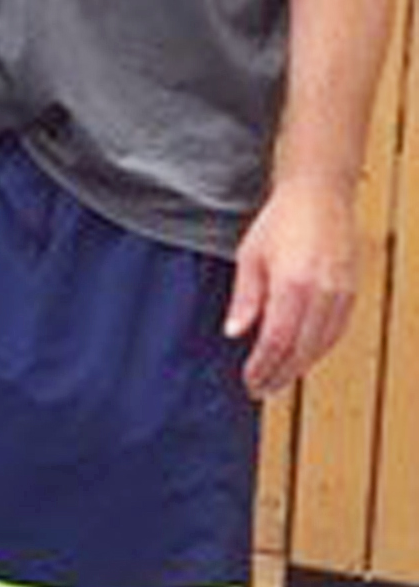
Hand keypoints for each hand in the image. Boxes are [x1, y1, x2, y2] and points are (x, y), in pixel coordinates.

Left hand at [226, 177, 358, 396]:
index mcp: (292, 284)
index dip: (263, 366)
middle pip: (301, 350)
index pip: (277, 340)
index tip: (249, 380)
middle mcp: (322, 294)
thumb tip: (236, 332)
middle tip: (259, 389)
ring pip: (321, 346)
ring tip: (276, 380)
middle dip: (279, 374)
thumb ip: (245, 298)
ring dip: (299, 367)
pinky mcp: (351, 294)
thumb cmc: (280, 222)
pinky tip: (300, 357)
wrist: (320, 197)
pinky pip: (335, 333)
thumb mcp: (250, 256)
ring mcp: (341, 295)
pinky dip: (316, 350)